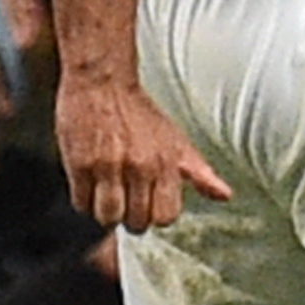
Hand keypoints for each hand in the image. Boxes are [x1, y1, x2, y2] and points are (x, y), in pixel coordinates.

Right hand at [52, 68, 231, 233]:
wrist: (103, 81)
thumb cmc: (139, 112)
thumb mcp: (176, 141)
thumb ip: (199, 173)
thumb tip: (224, 196)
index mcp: (166, 164)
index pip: (166, 217)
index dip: (154, 216)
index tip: (145, 205)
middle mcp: (139, 166)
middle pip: (136, 222)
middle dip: (129, 216)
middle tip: (124, 199)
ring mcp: (108, 166)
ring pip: (107, 217)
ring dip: (105, 212)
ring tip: (105, 196)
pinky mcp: (80, 163)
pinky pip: (81, 202)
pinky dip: (84, 199)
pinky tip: (90, 185)